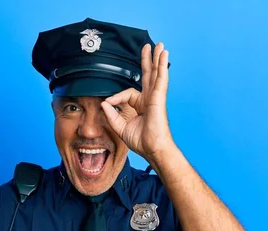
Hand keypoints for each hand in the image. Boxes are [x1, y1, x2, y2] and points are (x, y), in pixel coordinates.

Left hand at [101, 43, 174, 163]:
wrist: (152, 149)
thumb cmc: (141, 141)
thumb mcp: (121, 127)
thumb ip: (112, 115)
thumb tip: (104, 103)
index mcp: (141, 105)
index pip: (127, 93)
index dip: (116, 97)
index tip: (108, 103)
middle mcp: (149, 99)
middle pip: (148, 75)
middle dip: (147, 61)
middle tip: (148, 47)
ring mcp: (155, 97)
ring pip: (156, 74)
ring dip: (157, 58)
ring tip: (159, 46)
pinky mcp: (159, 97)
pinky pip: (160, 79)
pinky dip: (162, 66)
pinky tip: (163, 55)